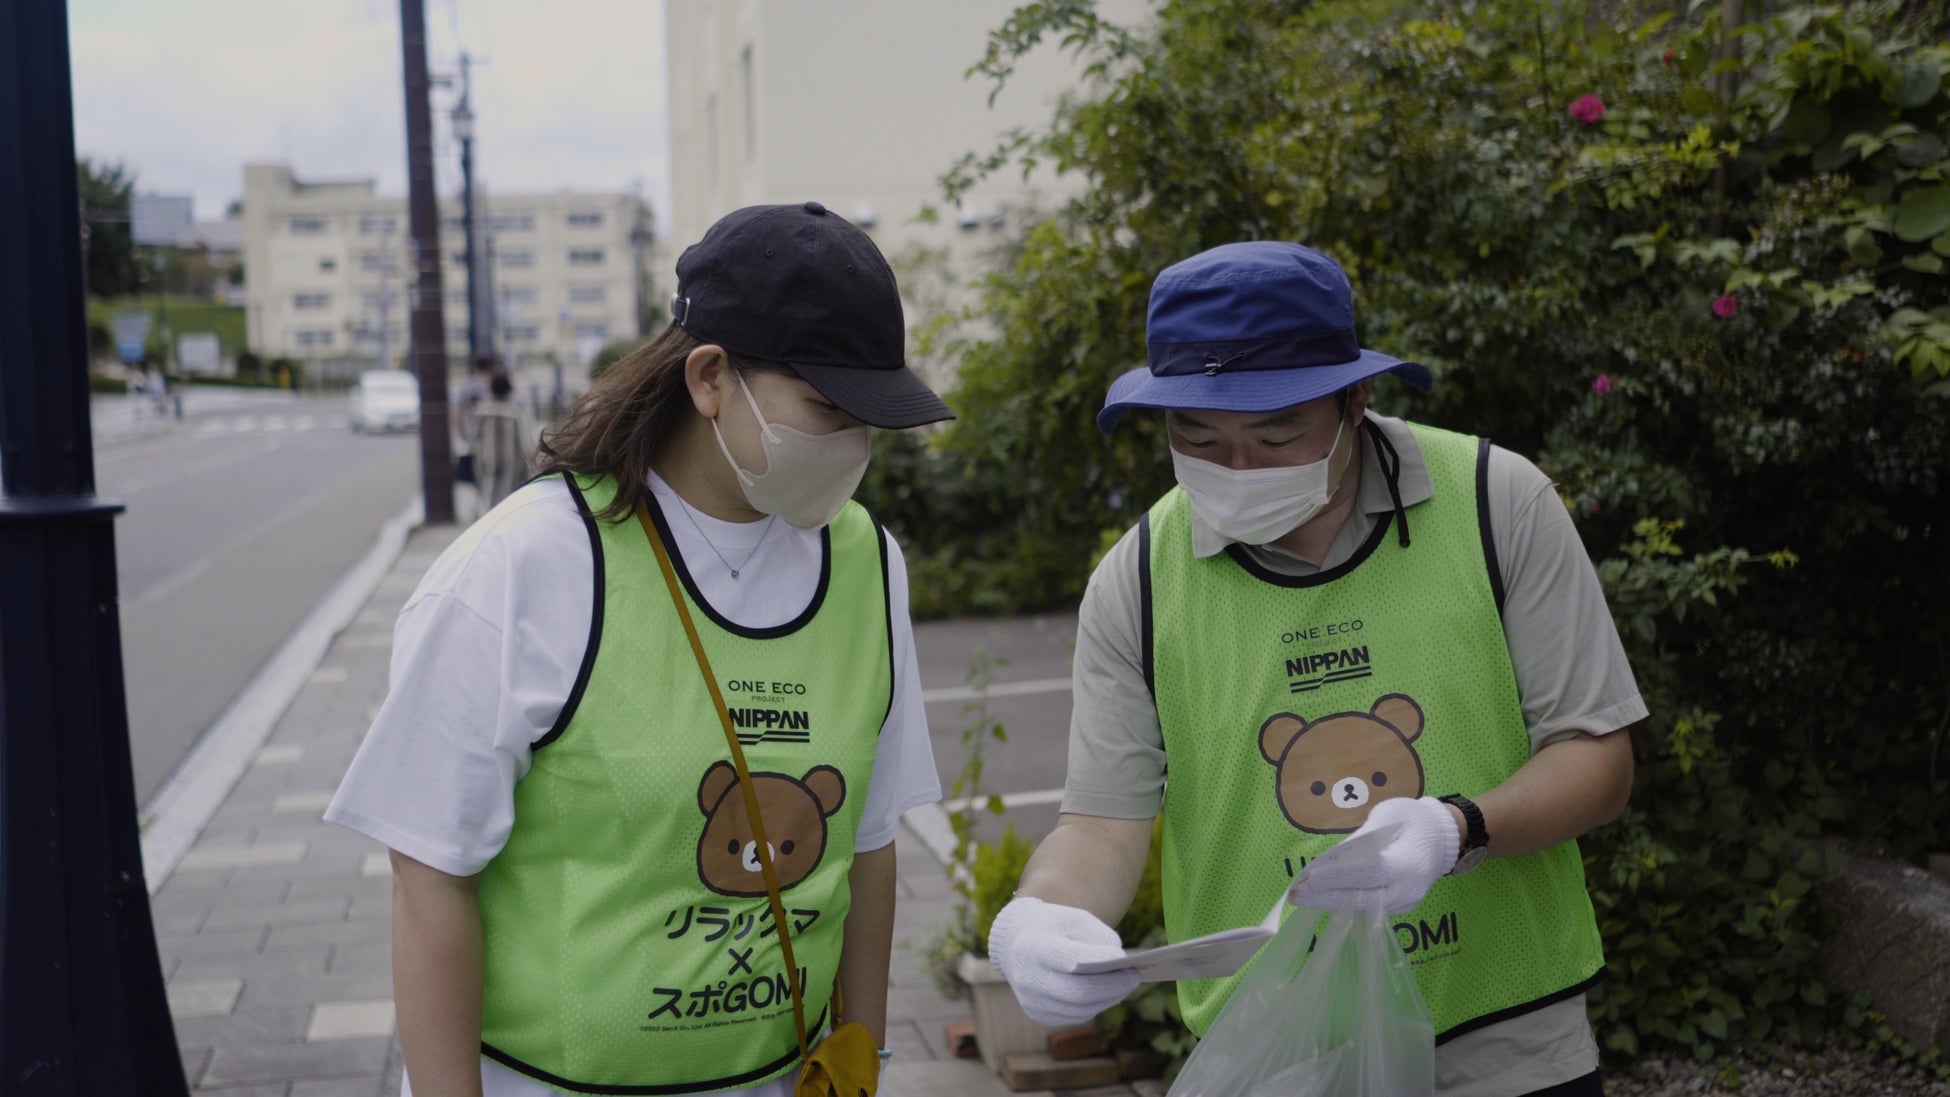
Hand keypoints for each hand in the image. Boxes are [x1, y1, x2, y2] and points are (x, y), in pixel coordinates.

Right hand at [987, 897, 1140, 1026]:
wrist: (1016, 941)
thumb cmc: (1053, 926)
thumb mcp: (1074, 918)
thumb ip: (1098, 936)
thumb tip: (1120, 962)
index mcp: (1033, 948)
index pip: (1070, 960)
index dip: (1100, 962)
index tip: (1126, 961)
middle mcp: (1028, 978)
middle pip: (1079, 992)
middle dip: (1112, 987)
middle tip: (1135, 978)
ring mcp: (1031, 1001)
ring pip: (1080, 1009)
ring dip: (1108, 998)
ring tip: (1126, 985)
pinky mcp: (1038, 1014)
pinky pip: (1074, 1015)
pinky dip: (1095, 1005)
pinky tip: (1108, 993)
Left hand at [1288, 797, 1460, 915]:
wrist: (1441, 838)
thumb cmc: (1412, 820)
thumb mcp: (1385, 818)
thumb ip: (1358, 842)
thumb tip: (1327, 861)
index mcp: (1409, 863)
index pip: (1367, 872)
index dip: (1336, 876)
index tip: (1307, 877)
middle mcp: (1408, 891)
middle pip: (1360, 898)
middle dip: (1323, 896)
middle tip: (1294, 893)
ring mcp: (1404, 904)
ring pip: (1359, 907)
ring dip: (1328, 901)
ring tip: (1300, 894)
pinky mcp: (1396, 908)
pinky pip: (1364, 907)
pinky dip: (1341, 901)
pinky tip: (1319, 895)